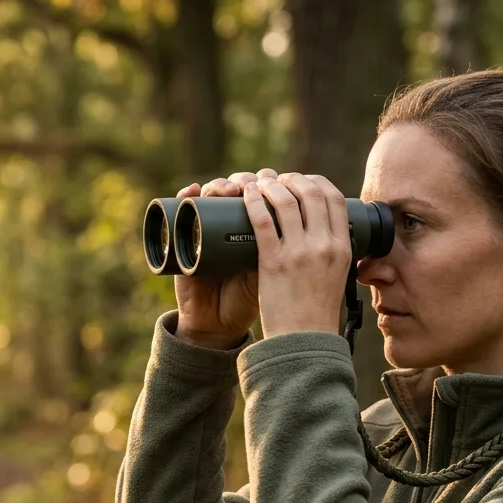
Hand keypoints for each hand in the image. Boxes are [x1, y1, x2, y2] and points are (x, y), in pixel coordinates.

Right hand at [171, 168, 279, 349]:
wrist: (219, 324)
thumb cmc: (251, 300)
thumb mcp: (273, 273)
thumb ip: (290, 251)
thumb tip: (318, 229)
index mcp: (256, 228)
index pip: (264, 192)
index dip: (273, 182)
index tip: (282, 181)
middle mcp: (231, 221)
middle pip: (239, 185)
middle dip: (249, 179)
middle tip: (259, 181)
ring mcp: (207, 225)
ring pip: (212, 190)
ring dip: (222, 183)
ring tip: (232, 188)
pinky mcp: (186, 235)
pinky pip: (184, 209)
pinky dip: (187, 194)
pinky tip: (192, 189)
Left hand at [243, 173, 352, 338]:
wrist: (302, 340)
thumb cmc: (316, 310)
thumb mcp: (338, 275)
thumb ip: (333, 251)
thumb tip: (326, 230)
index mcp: (342, 247)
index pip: (334, 198)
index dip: (316, 181)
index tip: (303, 181)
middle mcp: (324, 245)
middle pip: (310, 192)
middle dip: (292, 178)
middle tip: (278, 179)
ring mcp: (299, 252)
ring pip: (286, 201)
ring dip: (271, 184)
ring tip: (260, 183)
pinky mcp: (273, 262)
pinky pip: (262, 221)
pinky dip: (254, 201)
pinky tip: (248, 195)